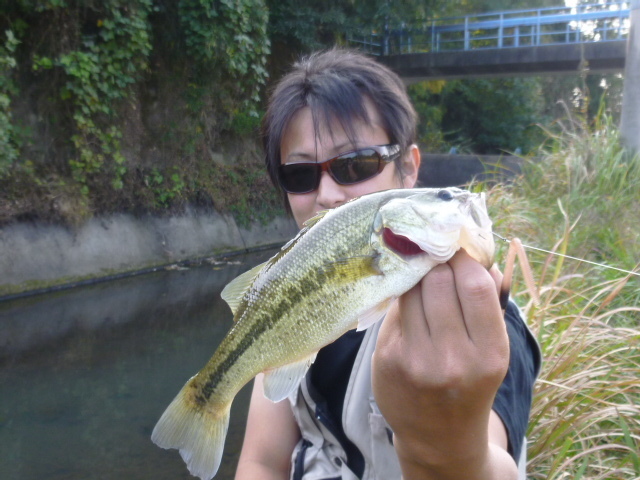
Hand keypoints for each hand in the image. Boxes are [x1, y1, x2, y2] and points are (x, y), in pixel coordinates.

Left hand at [372, 250, 512, 477]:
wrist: (439, 438)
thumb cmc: (470, 384)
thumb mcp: (492, 350)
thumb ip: (489, 303)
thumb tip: (479, 255)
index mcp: (489, 353)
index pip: (474, 285)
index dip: (464, 259)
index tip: (458, 250)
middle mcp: (452, 358)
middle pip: (437, 281)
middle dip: (437, 263)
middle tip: (436, 257)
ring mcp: (415, 359)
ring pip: (411, 289)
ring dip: (417, 276)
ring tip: (422, 276)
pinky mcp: (387, 358)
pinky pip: (395, 309)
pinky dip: (403, 299)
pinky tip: (410, 303)